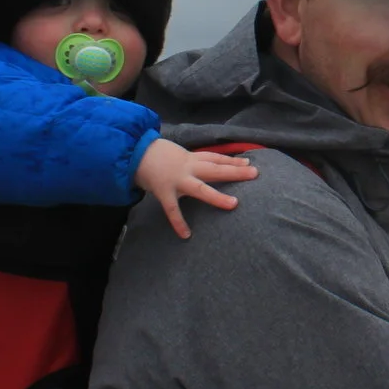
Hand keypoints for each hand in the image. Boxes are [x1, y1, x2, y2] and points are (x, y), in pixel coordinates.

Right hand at [135, 138, 257, 237]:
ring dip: (216, 196)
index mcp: (191, 159)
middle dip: (234, 172)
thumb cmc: (158, 156)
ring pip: (200, 188)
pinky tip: (186, 235)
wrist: (134, 153)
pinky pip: (173, 209)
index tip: (250, 164)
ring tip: (234, 204)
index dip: (233, 161)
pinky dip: (179, 223)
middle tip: (254, 174)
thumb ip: (194, 162)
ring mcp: (177, 180)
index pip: (216, 158)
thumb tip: (210, 167)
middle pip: (215, 168)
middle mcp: (188, 168)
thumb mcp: (179, 155)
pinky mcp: (164, 192)